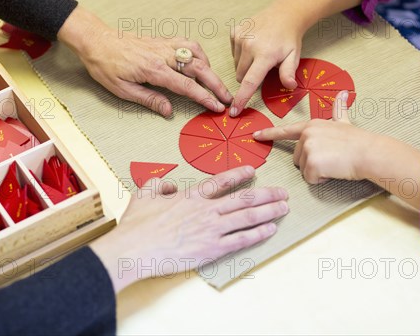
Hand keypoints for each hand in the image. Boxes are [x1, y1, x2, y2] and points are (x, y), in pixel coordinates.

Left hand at [58, 7, 232, 116]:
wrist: (96, 40)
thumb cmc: (105, 67)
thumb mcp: (122, 90)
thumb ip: (149, 100)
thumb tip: (169, 111)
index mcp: (154, 70)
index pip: (187, 86)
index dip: (204, 97)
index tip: (217, 106)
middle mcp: (163, 55)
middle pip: (199, 68)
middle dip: (216, 84)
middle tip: (227, 97)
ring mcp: (164, 45)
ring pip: (196, 53)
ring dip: (210, 68)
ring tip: (215, 82)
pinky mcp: (163, 40)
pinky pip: (188, 44)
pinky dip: (199, 53)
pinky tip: (201, 63)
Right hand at [90, 166, 288, 291]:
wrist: (134, 249)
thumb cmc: (137, 224)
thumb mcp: (143, 194)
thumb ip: (158, 184)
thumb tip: (169, 184)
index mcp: (191, 196)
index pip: (221, 181)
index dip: (239, 174)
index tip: (252, 170)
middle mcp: (206, 210)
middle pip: (243, 199)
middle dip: (266, 194)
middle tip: (283, 192)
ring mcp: (211, 229)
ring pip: (247, 216)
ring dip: (269, 211)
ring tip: (284, 207)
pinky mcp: (212, 249)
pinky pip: (241, 239)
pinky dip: (258, 233)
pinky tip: (271, 229)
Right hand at [229, 0, 305, 116]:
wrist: (285, 13)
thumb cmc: (289, 38)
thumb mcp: (294, 57)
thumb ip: (288, 73)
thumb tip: (289, 87)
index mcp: (264, 55)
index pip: (249, 82)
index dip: (241, 99)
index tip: (233, 111)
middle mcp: (249, 46)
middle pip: (241, 75)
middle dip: (249, 77)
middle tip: (263, 67)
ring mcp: (240, 37)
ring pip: (236, 65)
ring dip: (245, 65)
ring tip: (259, 54)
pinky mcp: (235, 32)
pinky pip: (233, 52)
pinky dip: (240, 54)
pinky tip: (252, 46)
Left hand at [254, 90, 419, 207]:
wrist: (369, 152)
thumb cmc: (357, 140)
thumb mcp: (344, 121)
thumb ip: (338, 109)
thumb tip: (343, 92)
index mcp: (310, 126)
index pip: (286, 131)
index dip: (269, 134)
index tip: (255, 135)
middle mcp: (306, 134)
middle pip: (297, 158)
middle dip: (312, 162)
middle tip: (331, 158)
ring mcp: (308, 148)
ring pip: (303, 170)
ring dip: (317, 171)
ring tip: (334, 163)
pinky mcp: (312, 163)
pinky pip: (310, 179)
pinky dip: (321, 179)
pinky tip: (334, 170)